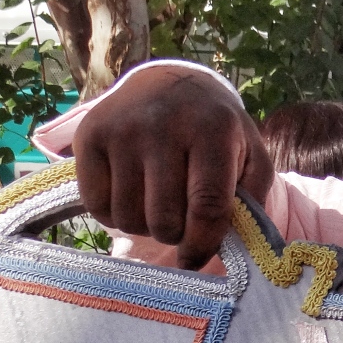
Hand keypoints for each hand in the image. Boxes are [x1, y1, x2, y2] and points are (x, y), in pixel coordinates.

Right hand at [73, 64, 272, 269]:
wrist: (168, 83)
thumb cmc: (215, 130)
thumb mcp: (250, 152)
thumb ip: (252, 196)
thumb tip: (234, 245)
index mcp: (213, 130)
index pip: (207, 206)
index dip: (203, 244)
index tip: (195, 259)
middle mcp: (164, 126)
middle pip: (164, 219)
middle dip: (175, 234)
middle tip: (180, 220)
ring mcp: (122, 131)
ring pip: (129, 218)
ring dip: (145, 226)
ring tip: (157, 204)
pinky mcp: (89, 137)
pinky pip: (97, 206)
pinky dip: (115, 214)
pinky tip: (132, 195)